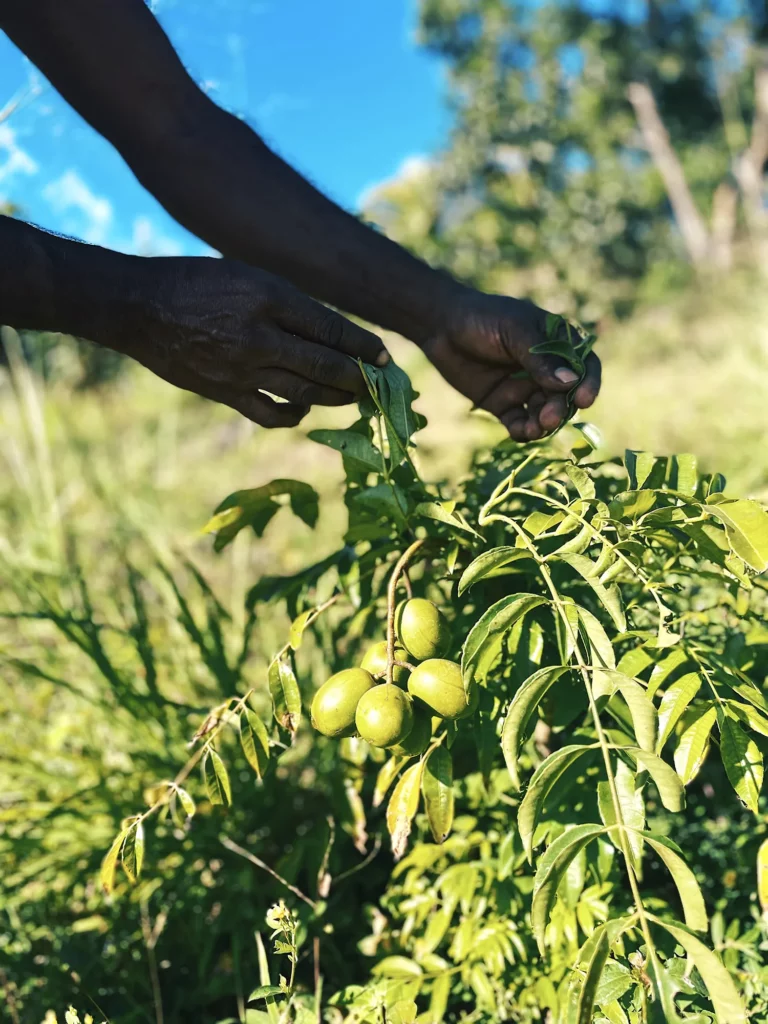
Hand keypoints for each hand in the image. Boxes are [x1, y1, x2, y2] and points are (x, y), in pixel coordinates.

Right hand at [108, 258, 388, 426]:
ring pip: (305, 392)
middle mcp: (259, 334)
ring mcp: (242, 367)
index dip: (362, 346)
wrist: (140, 307)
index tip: (385, 356)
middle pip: (324, 365)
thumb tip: (332, 335)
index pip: (330, 328)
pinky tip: (305, 409)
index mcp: (269, 297)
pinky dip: (294, 415)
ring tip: (354, 398)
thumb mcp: (247, 276)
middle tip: (379, 384)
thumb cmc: (196, 282)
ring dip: (335, 398)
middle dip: (359, 378)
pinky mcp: (225, 392)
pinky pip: (270, 414)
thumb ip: (288, 304)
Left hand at [421, 288, 600, 440]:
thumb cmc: (483, 318)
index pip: (584, 365)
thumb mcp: (514, 332)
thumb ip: (540, 359)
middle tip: (549, 416)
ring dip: (544, 423)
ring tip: (535, 427)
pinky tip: (521, 432)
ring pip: (544, 412)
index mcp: (556, 343)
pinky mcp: (504, 405)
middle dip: (561, 408)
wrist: (441, 327)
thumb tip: (570, 382)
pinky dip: (524, 431)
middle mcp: (545, 369)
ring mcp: (525, 388)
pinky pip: (520, 423)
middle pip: (565, 395)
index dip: (588, 383)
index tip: (585, 399)